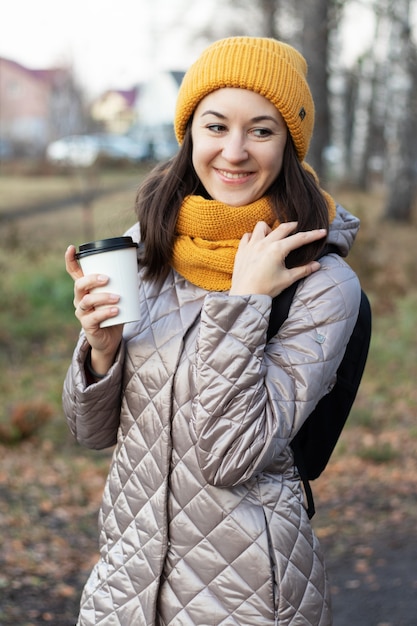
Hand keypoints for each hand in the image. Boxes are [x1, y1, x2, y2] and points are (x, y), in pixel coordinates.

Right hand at [65, 245, 122, 373]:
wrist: (110, 339)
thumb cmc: (113, 314)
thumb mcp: (116, 296)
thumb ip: (122, 284)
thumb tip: (135, 266)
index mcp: (85, 289)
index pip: (74, 272)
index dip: (70, 260)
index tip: (71, 248)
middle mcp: (80, 299)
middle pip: (79, 285)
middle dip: (91, 279)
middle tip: (107, 278)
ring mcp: (82, 312)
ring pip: (86, 301)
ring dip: (102, 297)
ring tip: (117, 298)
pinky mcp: (87, 326)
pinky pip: (93, 318)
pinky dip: (105, 313)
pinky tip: (115, 311)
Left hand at [230, 221, 325, 297]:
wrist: (245, 296)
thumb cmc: (266, 289)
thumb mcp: (287, 279)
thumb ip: (303, 270)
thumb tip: (317, 265)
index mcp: (277, 249)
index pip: (299, 238)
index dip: (313, 235)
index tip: (322, 232)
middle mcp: (264, 243)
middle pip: (283, 228)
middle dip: (294, 226)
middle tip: (299, 228)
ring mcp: (251, 245)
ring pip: (262, 226)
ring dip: (270, 228)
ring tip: (274, 237)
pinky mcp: (241, 250)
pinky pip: (247, 236)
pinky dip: (253, 236)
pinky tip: (257, 243)